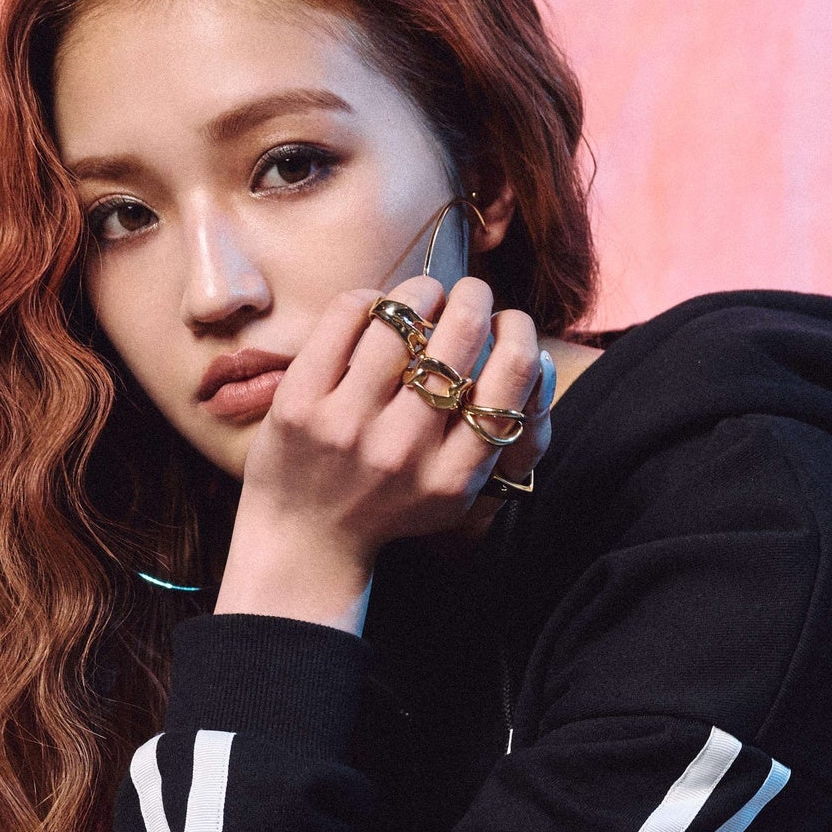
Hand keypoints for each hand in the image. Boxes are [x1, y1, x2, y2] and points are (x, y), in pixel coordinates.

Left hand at [217, 270, 549, 624]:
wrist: (306, 541)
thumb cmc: (392, 503)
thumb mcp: (455, 490)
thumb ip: (494, 433)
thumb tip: (532, 349)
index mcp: (453, 474)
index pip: (513, 373)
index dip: (518, 330)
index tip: (507, 324)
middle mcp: (404, 450)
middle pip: (463, 332)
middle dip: (475, 295)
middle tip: (471, 294)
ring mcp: (347, 425)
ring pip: (403, 315)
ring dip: (423, 290)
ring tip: (425, 297)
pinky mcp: (300, 403)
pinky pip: (348, 315)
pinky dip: (371, 300)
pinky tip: (377, 312)